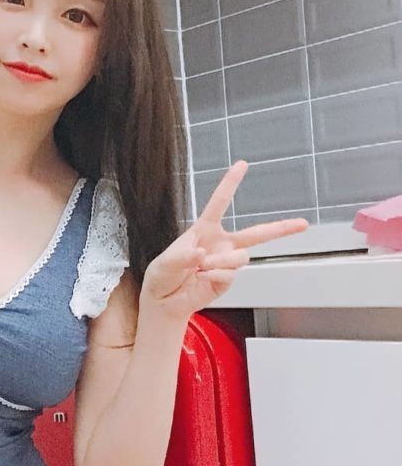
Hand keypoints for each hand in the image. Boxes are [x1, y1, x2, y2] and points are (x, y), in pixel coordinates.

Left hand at [140, 160, 308, 320]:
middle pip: (256, 234)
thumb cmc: (162, 275)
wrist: (164, 301)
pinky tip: (203, 279)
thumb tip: (203, 254)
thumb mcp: (165, 263)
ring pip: (241, 256)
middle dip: (281, 229)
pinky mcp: (227, 280)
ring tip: (201, 268)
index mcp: (204, 230)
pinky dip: (216, 276)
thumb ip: (182, 257)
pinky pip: (230, 275)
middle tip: (303, 224)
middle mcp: (220, 244)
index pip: (219, 203)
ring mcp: (226, 263)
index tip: (242, 164)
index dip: (230, 183)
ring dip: (222, 261)